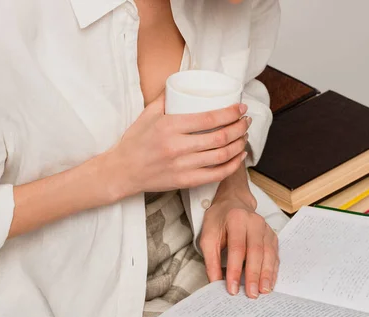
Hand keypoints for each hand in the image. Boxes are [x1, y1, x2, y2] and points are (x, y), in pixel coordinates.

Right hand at [105, 94, 250, 198]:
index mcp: (169, 126)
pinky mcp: (185, 181)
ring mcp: (182, 166)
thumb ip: (165, 99)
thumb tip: (181, 84)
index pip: (209, 118)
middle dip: (240, 128)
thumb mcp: (147, 114)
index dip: (231, 113)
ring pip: (221, 156)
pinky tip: (239, 157)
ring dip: (239, 145)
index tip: (241, 108)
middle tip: (246, 121)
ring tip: (244, 137)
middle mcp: (177, 147)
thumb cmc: (134, 142)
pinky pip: (215, 175)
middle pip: (220, 137)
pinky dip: (232, 166)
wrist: (122, 171)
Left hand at [200, 193, 279, 298]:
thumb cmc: (219, 220)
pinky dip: (272, 270)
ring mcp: (266, 228)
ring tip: (264, 292)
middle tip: (252, 294)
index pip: (237, 248)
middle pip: (256, 251)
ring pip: (268, 253)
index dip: (234, 270)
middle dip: (254, 275)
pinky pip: (274, 254)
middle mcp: (254, 222)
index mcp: (236, 219)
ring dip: (267, 274)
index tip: (232, 289)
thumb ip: (211, 260)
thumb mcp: (208, 236)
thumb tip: (215, 283)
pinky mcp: (272, 235)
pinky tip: (270, 283)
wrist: (233, 202)